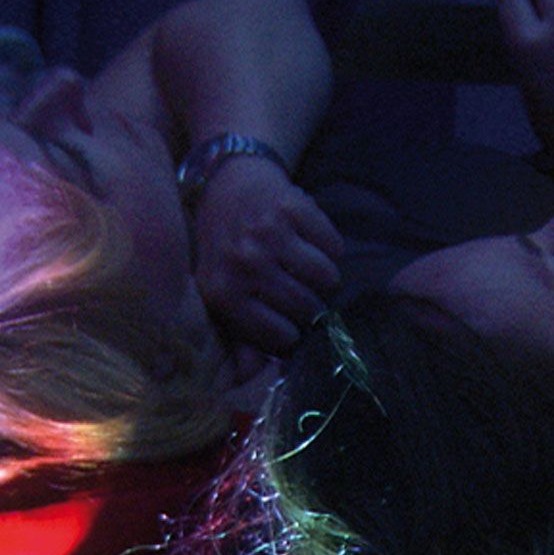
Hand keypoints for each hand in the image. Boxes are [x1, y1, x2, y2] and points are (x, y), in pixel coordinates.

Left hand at [192, 156, 342, 354]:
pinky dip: (331, 248)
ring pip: (327, 278)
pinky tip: (312, 242)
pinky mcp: (293, 208)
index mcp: (223, 292)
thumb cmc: (226, 246)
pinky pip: (334, 246)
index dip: (293, 333)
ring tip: (309, 270)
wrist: (228, 182)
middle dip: (314, 307)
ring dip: (326, 278)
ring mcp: (269, 234)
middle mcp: (244, 263)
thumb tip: (256, 372)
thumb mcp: (219, 292)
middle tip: (306, 295)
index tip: (292, 325)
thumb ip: (238, 333)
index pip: (280, 336)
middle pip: (307, 307)